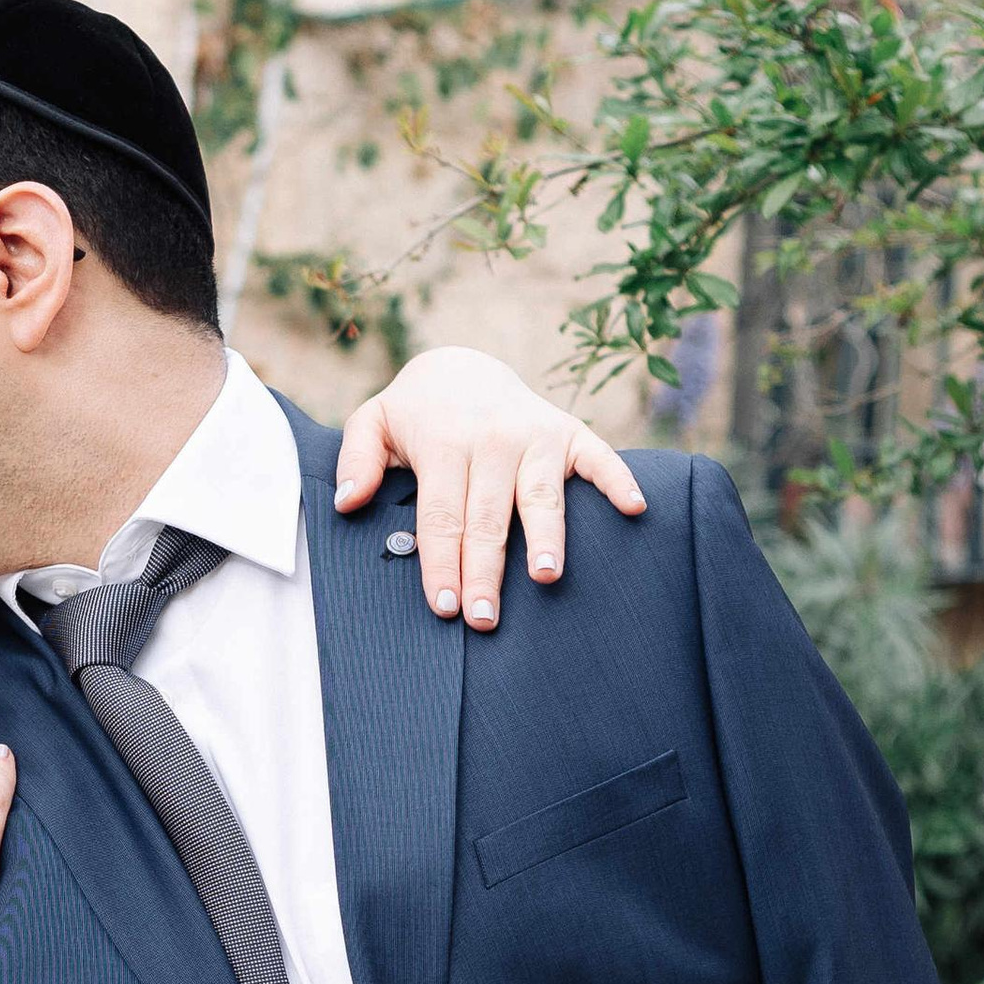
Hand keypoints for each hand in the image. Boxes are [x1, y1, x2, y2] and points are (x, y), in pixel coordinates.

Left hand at [335, 345, 646, 630]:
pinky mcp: (569, 432)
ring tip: (547, 576)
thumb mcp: (372, 423)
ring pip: (541, 495)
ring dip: (547, 536)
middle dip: (485, 570)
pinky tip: (635, 509)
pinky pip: (600, 457)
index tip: (443, 605)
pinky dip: (619, 480)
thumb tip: (348, 502)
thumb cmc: (414, 414)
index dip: (441, 562)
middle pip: (488, 517)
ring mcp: (535, 435)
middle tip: (484, 618)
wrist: (463, 366)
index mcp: (445, 441)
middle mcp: (493, 439)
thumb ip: (356, 459)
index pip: (441, 514)